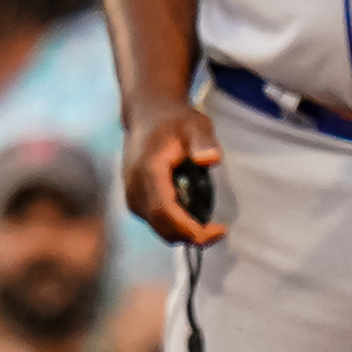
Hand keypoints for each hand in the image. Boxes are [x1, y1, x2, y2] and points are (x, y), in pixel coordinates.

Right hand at [123, 101, 224, 245]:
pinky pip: (155, 221)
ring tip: (209, 224)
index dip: (190, 228)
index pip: (165, 210)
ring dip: (184, 232)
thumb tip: (211, 159)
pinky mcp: (134, 200)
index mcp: (148, 171)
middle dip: (191, 235)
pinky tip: (192, 214)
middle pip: (161, 225)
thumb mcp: (196, 125)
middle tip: (218, 231)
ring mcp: (132, 195)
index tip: (219, 230)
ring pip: (158, 227)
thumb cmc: (174, 121)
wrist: (147, 116)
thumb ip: (204, 141)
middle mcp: (135, 187)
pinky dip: (175, 225)